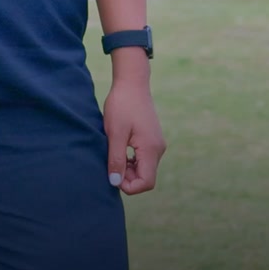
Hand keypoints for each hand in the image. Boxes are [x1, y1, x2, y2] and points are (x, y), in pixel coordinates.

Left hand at [103, 80, 165, 194]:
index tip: (112, 174)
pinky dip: (131, 161)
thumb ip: (116, 159)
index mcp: (151, 149)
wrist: (132, 83)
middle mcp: (158, 149)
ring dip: (128, 169)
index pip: (146, 182)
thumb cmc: (121, 105)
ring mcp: (157, 145)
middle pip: (146, 178)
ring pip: (144, 169)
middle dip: (127, 178)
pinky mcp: (152, 140)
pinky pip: (144, 160)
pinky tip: (119, 150)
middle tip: (110, 163)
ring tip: (113, 155)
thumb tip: (115, 182)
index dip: (129, 186)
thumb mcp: (115, 133)